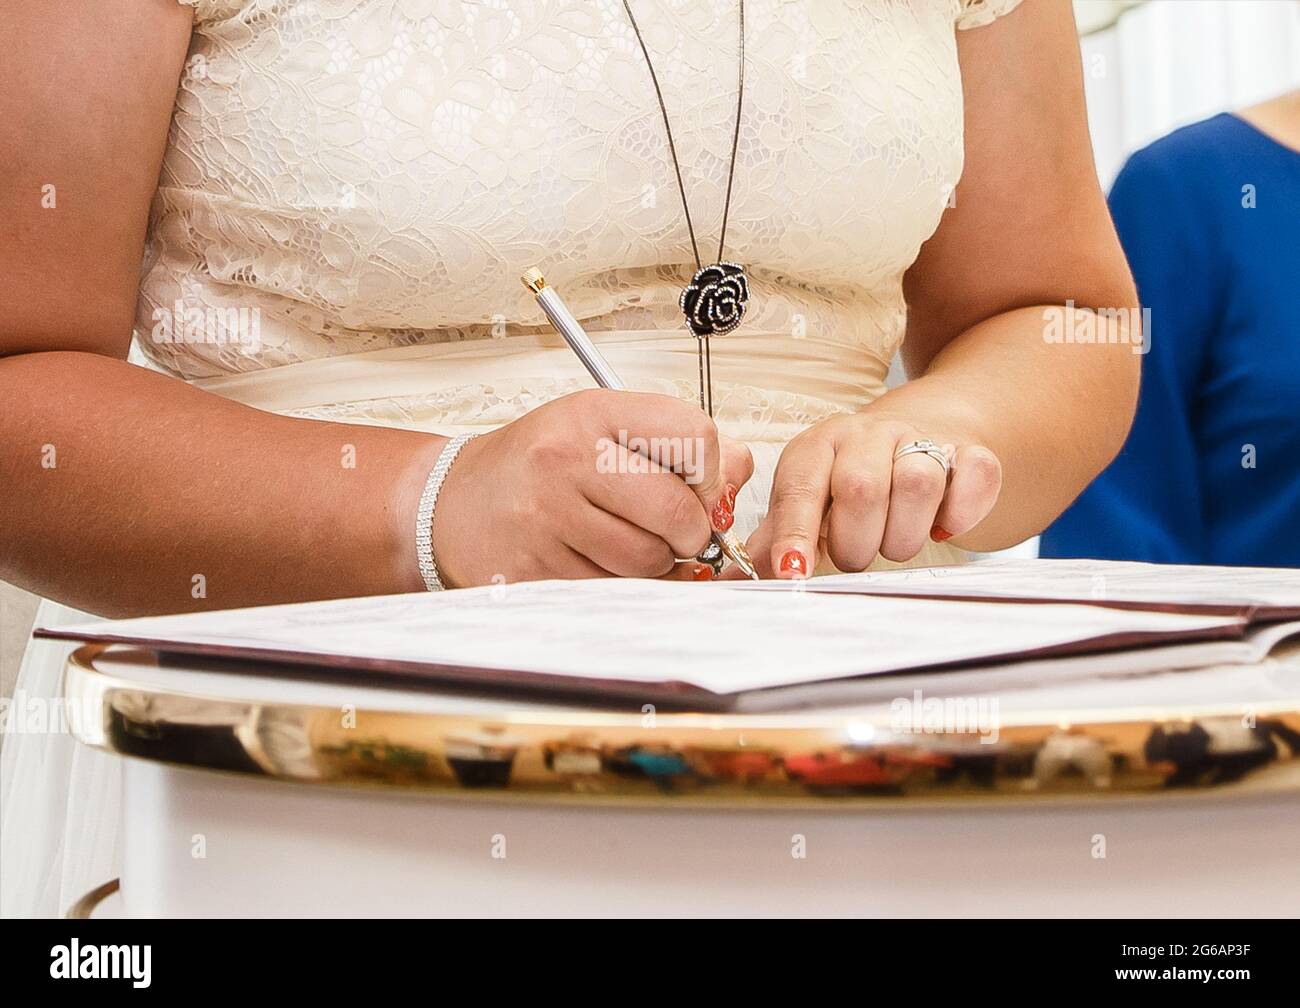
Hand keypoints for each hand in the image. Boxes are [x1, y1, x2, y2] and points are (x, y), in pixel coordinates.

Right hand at [431, 389, 753, 585]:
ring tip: (633, 543)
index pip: (696, 437)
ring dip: (657, 564)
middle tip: (679, 532)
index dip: (712, 473)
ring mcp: (546, 519)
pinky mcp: (534, 570)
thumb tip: (740, 473)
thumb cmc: (541, 464)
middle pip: (678, 513)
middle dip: (693, 533)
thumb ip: (678, 443)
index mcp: (593, 412)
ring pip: (649, 562)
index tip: (697, 486)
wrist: (454, 502)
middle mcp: (566, 460)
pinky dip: (622, 586)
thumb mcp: (604, 427)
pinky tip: (600, 562)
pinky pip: (612, 591)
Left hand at [737, 412, 1001, 577]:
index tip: (793, 573)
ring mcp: (919, 439)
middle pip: (861, 490)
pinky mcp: (968, 452)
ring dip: (903, 536)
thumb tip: (732, 582)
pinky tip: (940, 524)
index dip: (795, 534)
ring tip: (892, 540)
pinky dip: (960, 514)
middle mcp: (866, 435)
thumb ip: (773, 543)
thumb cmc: (845, 485)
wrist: (916, 437)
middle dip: (855, 543)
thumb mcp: (806, 504)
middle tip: (854, 554)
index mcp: (817, 448)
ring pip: (917, 485)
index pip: (801, 489)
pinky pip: (974, 479)